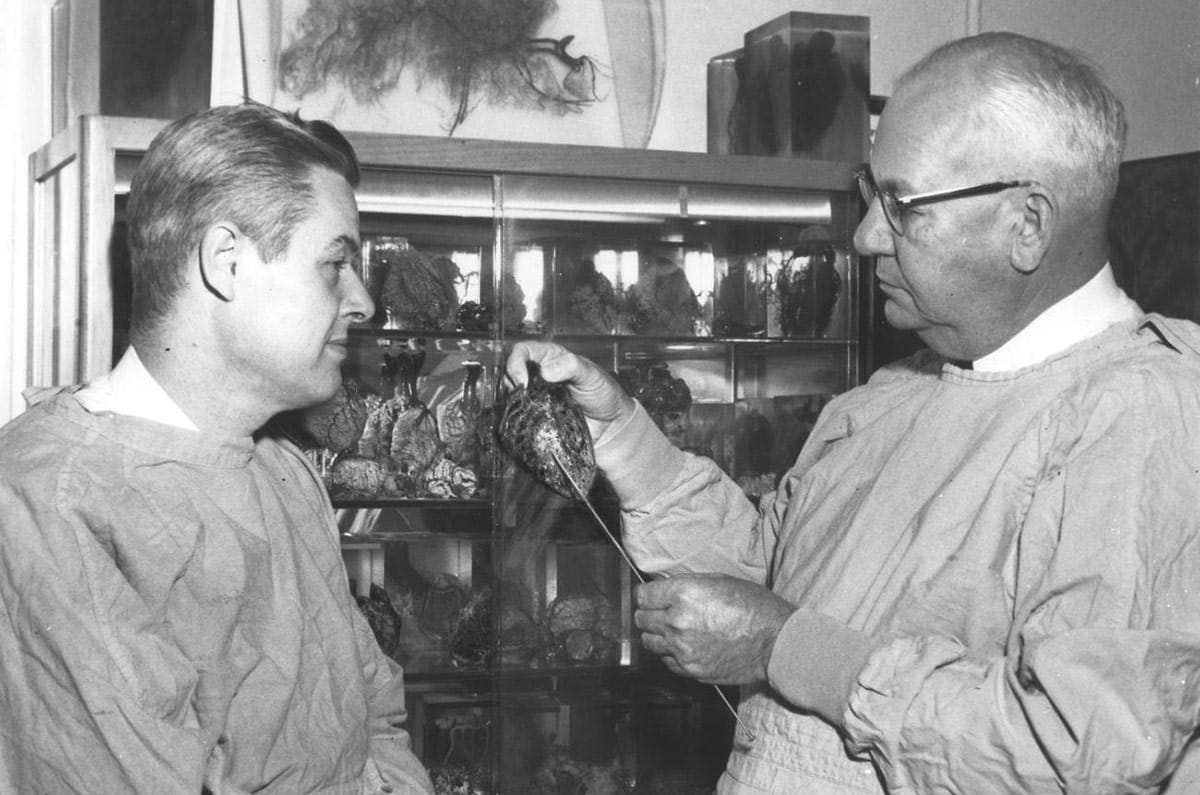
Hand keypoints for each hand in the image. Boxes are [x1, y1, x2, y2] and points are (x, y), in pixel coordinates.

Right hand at [505, 340, 635, 439]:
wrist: (610, 423)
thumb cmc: (602, 393)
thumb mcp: (591, 375)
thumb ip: (572, 367)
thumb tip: (546, 371)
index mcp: (550, 358)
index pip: (523, 351)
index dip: (516, 362)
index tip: (522, 381)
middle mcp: (538, 375)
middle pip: (510, 371)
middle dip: (511, 382)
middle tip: (522, 396)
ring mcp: (536, 396)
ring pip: (511, 393)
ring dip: (513, 400)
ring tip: (525, 408)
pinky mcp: (536, 416)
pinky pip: (520, 415)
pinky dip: (519, 417)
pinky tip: (527, 420)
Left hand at [634, 574, 793, 685]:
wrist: (776, 641)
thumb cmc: (753, 607)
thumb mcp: (719, 580)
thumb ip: (686, 584)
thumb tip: (663, 588)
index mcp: (683, 594)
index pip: (642, 595)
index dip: (647, 595)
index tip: (652, 597)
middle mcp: (677, 622)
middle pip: (641, 619)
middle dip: (649, 613)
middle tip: (661, 612)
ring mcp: (682, 649)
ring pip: (649, 642)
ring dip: (657, 634)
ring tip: (674, 630)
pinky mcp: (690, 669)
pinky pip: (665, 661)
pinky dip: (670, 654)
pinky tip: (686, 646)